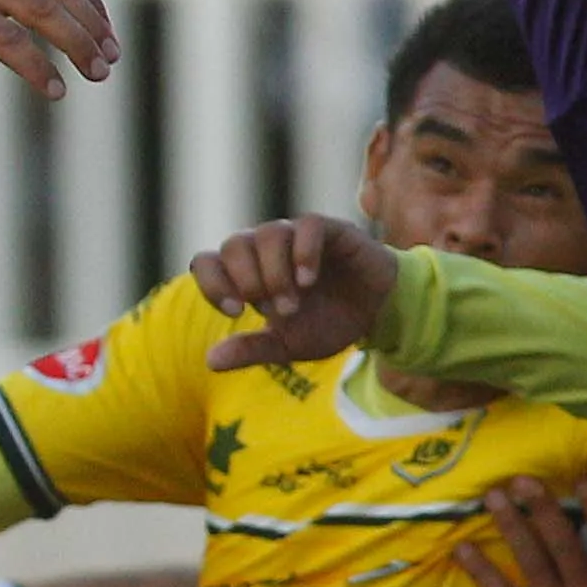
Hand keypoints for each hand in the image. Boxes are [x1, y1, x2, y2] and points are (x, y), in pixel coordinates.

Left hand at [190, 215, 396, 370]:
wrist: (378, 314)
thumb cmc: (327, 323)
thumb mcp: (288, 345)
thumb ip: (252, 349)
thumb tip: (211, 361)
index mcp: (247, 272)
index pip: (207, 262)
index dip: (212, 284)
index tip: (236, 312)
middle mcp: (266, 248)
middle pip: (234, 244)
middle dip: (249, 281)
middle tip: (276, 311)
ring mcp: (296, 235)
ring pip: (268, 233)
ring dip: (275, 272)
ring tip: (293, 304)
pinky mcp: (330, 229)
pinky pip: (307, 225)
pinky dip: (303, 252)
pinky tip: (308, 280)